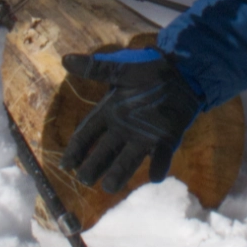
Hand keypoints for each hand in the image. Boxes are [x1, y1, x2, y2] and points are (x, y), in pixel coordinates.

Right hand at [59, 47, 199, 194]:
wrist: (181, 71)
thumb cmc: (148, 69)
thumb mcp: (120, 69)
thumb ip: (95, 69)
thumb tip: (65, 59)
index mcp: (109, 113)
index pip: (87, 135)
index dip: (76, 150)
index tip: (66, 165)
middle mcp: (123, 129)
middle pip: (103, 153)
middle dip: (93, 166)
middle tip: (85, 179)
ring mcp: (144, 136)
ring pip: (128, 159)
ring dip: (119, 173)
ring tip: (110, 187)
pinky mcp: (166, 138)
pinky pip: (161, 156)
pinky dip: (158, 166)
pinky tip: (154, 176)